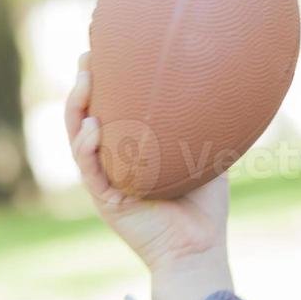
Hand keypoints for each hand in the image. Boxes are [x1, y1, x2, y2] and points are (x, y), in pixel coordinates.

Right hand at [64, 50, 231, 273]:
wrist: (199, 249)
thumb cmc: (204, 207)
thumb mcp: (204, 155)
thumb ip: (202, 128)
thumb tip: (223, 90)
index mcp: (129, 152)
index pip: (108, 110)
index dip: (102, 82)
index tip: (104, 50)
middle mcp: (111, 163)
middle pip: (85, 117)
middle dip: (82, 86)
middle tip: (87, 56)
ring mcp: (105, 182)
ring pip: (79, 139)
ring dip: (77, 110)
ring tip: (83, 82)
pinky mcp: (106, 201)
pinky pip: (91, 171)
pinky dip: (88, 148)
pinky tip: (92, 128)